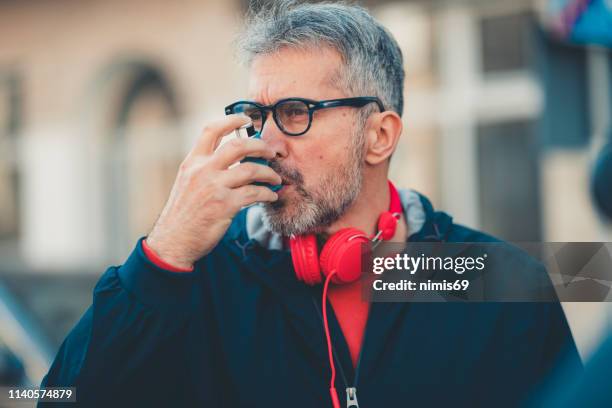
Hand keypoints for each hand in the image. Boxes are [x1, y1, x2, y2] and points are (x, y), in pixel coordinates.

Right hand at [145, 115, 280, 268]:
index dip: (230, 120)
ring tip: (276, 178)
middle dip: (260, 145)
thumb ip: (204, 168)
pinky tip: (271, 196)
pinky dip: (267, 194)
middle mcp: (202, 170)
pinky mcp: (224, 205)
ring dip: (269, 173)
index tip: (245, 119)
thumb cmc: (184, 214)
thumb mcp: (187, 183)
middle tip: (271, 151)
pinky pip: (254, 194)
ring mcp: (213, 187)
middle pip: (238, 146)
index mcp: (192, 162)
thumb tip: (229, 158)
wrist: (173, 241)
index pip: (210, 130)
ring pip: (251, 169)